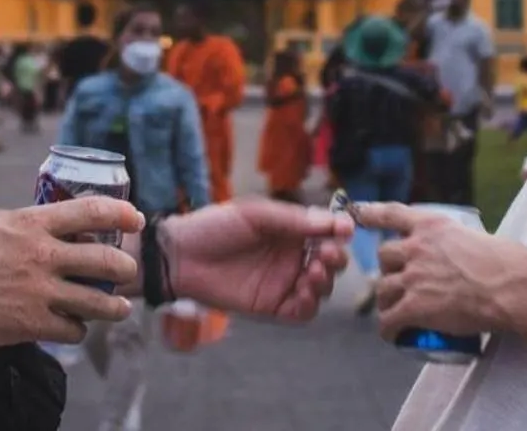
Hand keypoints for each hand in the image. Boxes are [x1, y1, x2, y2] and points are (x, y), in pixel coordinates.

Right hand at [0, 197, 143, 349]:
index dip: (121, 215)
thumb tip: (43, 231)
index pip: (90, 212)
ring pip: (98, 302)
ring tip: (120, 308)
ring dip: (115, 307)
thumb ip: (21, 230)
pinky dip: (77, 329)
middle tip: (128, 271)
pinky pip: (72, 329)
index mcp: (30, 224)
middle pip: (105, 261)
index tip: (136, 218)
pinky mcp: (31, 325)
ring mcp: (39, 292)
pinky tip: (73, 327)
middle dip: (125, 268)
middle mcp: (41, 256)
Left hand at [165, 199, 353, 321]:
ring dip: (325, 281)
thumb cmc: (215, 226)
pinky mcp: (272, 307)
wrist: (181, 256)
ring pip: (320, 288)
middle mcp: (291, 257)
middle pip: (330, 262)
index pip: (326, 233)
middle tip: (328, 254)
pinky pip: (301, 311)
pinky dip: (309, 304)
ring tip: (313, 272)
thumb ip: (294, 220)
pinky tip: (304, 293)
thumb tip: (336, 222)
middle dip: (336, 258)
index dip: (339, 232)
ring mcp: (283, 283)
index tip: (345, 230)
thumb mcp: (255, 214)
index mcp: (290, 231)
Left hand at [358, 203, 526, 341]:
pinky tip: (394, 335)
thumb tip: (462, 256)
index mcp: (432, 225)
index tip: (358, 213)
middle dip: (388, 270)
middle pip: (384, 257)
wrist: (512, 288)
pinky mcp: (415, 307)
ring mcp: (413, 277)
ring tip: (395, 312)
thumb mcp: (477, 238)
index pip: (392, 214)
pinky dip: (389, 329)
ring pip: (383, 290)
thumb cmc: (507, 264)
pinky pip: (390, 320)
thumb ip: (459, 244)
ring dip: (387, 301)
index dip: (372, 213)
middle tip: (399, 283)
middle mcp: (417, 247)